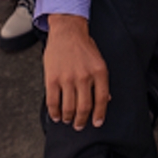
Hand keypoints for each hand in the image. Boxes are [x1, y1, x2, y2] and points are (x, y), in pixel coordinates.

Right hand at [44, 14, 109, 130]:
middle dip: (82, 121)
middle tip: (80, 125)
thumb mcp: (99, 61)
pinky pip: (53, 101)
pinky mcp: (52, 78)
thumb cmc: (84, 46)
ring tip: (68, 120)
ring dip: (68, 118)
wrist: (67, 31)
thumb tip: (106, 99)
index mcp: (99, 72)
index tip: (97, 123)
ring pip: (68, 107)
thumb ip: (102, 81)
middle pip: (84, 107)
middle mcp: (84, 77)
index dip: (99, 114)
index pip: (102, 99)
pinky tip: (56, 116)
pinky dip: (54, 112)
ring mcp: (67, 78)